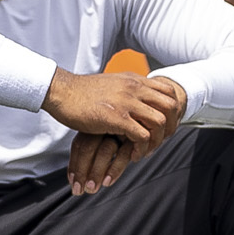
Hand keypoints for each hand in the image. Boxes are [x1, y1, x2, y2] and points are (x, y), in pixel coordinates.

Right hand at [45, 70, 186, 194]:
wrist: (61, 92)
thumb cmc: (82, 93)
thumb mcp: (112, 84)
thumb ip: (127, 89)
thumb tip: (138, 99)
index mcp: (134, 80)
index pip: (169, 92)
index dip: (172, 112)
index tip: (164, 127)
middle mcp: (134, 88)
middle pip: (171, 106)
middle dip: (170, 127)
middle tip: (160, 141)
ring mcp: (127, 102)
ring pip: (160, 122)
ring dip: (157, 141)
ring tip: (145, 151)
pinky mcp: (116, 117)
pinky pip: (142, 135)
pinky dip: (142, 148)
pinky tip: (132, 155)